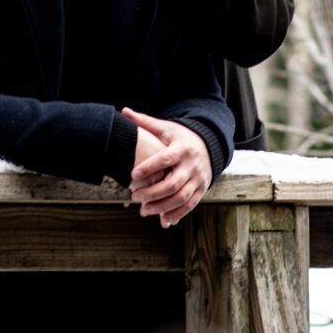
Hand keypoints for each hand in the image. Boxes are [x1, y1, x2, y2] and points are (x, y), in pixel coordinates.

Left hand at [124, 107, 210, 227]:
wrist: (208, 145)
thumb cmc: (181, 137)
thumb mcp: (166, 128)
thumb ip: (145, 122)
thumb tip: (124, 111)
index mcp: (183, 148)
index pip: (165, 158)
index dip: (150, 167)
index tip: (132, 175)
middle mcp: (193, 165)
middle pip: (174, 183)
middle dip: (153, 192)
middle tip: (134, 196)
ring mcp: (199, 179)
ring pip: (181, 197)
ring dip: (162, 207)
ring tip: (143, 210)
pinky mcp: (201, 190)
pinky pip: (190, 205)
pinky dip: (177, 215)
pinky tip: (163, 221)